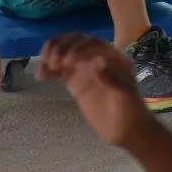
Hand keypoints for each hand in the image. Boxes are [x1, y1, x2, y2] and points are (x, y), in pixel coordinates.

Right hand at [36, 34, 152, 147]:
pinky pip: (58, 68)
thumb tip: (97, 62)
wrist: (125, 130)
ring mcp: (84, 69)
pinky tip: (40, 76)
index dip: (79, 48)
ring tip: (44, 69)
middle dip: (63, 47)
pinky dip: (48, 68)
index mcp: (113, 57)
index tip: (68, 61)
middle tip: (54, 62)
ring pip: (64, 51)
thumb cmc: (130, 112)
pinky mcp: (74, 80)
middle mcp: (97, 58)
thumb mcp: (125, 96)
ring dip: (51, 54)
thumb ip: (113, 79)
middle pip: (76, 42)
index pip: (93, 44)